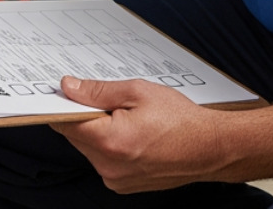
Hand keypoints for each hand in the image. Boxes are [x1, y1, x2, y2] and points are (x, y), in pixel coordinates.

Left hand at [51, 76, 230, 193]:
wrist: (210, 148)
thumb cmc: (182, 120)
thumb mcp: (138, 91)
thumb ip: (98, 91)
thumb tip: (69, 88)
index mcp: (110, 141)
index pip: (65, 122)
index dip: (63, 104)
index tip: (62, 92)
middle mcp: (109, 166)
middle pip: (76, 135)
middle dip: (85, 115)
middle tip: (109, 100)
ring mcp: (115, 179)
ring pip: (89, 148)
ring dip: (98, 131)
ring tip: (127, 118)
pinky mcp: (122, 184)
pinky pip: (103, 160)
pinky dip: (110, 146)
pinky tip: (132, 133)